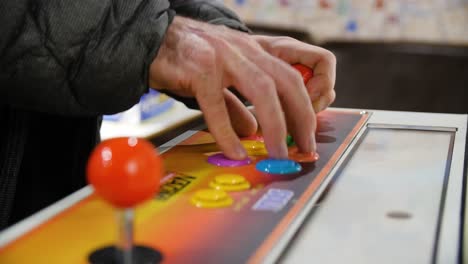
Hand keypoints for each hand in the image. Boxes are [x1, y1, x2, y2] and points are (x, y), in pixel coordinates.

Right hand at [150, 17, 332, 159]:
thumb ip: (237, 104)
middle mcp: (245, 51)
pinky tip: (234, 151)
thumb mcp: (221, 78)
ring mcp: (224, 57)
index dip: (307, 103)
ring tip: (278, 153)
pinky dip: (227, 132)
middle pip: (287, 81)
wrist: (153, 39)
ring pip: (263, 89)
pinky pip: (218, 105)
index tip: (308, 131)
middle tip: (305, 147)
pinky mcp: (199, 70)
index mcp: (254, 52)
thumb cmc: (187, 58)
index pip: (292, 74)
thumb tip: (252, 130)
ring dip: (276, 126)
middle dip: (302, 117)